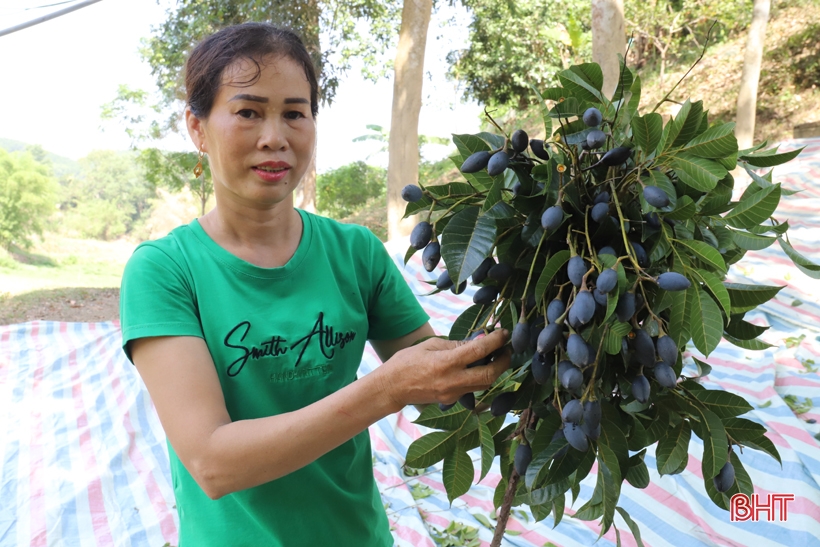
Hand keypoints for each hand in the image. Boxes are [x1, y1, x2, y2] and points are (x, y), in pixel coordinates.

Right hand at [373, 329, 511, 411]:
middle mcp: (453, 380)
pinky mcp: (452, 399)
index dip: (496, 340)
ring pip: (485, 384)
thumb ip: (456, 344)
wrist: (392, 388)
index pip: (479, 350)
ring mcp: (453, 393)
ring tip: (495, 356)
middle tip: (506, 349)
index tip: (504, 333)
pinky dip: (481, 377)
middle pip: (490, 374)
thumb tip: (478, 340)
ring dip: (494, 370)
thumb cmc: (407, 361)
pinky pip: (473, 388)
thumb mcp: (431, 345)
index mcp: (446, 362)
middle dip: (504, 361)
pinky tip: (478, 367)